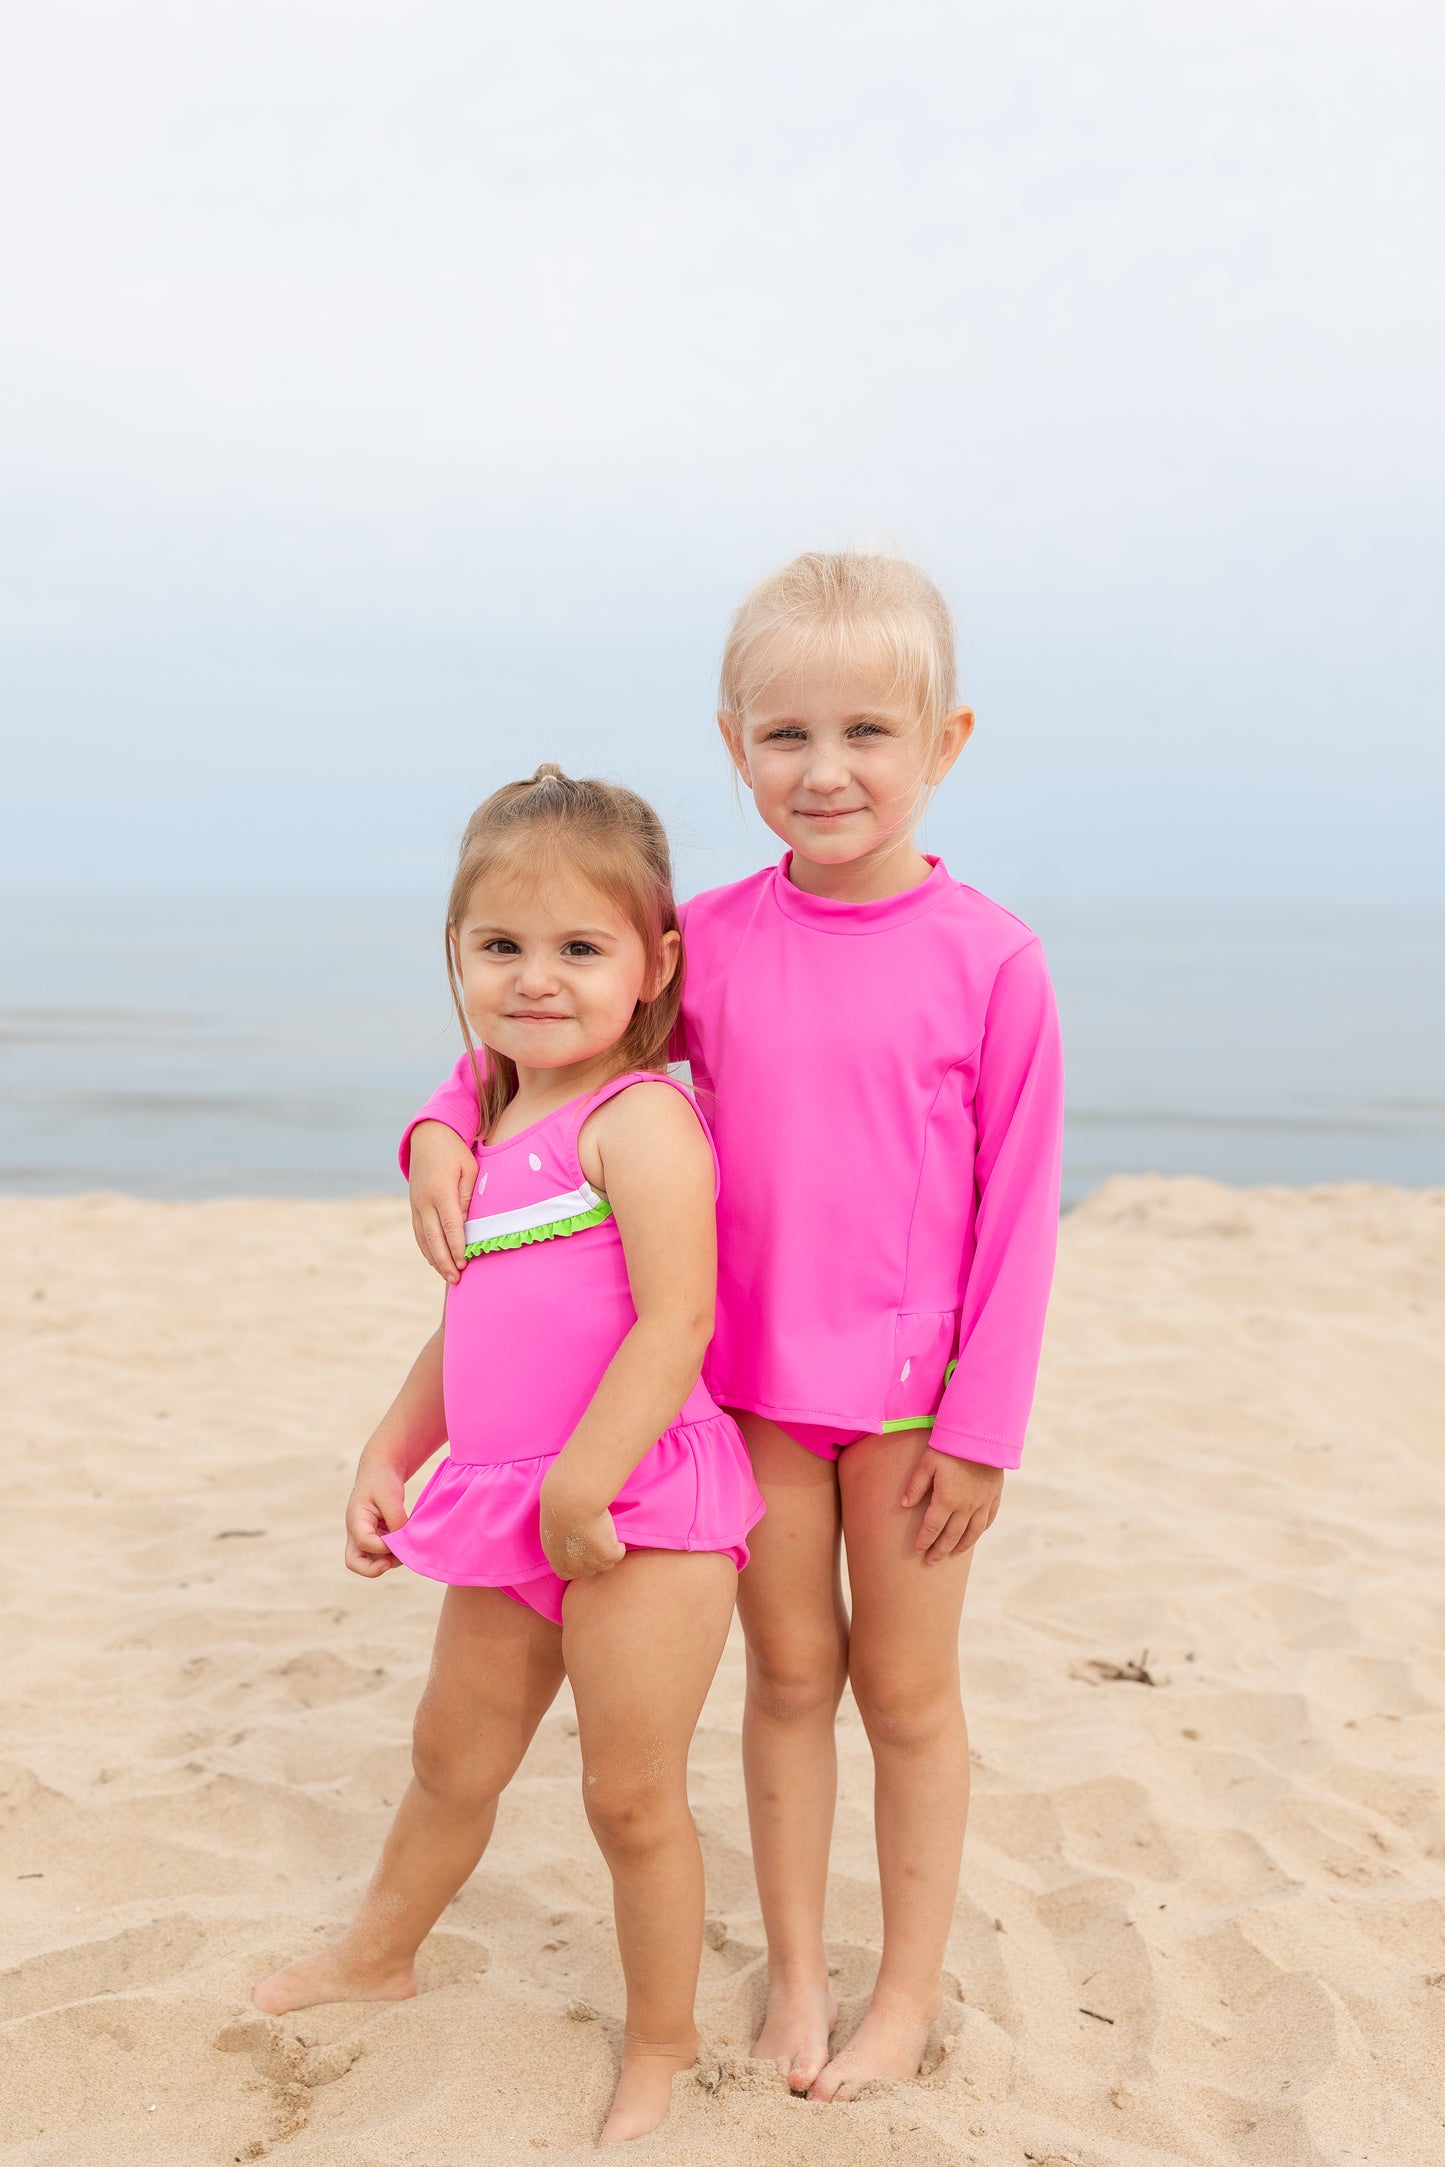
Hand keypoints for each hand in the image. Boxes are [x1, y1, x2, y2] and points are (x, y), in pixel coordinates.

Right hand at [345, 1459, 407, 1576]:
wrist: (380, 1472)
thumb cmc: (383, 1481)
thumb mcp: (391, 1496)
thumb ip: (396, 1519)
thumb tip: (403, 1541)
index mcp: (356, 1520)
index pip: (364, 1542)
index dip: (383, 1546)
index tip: (399, 1538)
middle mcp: (356, 1532)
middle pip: (354, 1562)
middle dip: (374, 1569)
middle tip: (393, 1561)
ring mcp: (364, 1537)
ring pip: (369, 1562)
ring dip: (388, 1560)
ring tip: (406, 1546)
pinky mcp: (374, 1539)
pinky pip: (380, 1555)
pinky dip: (393, 1554)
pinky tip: (406, 1541)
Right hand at [409, 1122, 477, 1284]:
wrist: (427, 1137)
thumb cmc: (455, 1152)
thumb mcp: (469, 1169)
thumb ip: (468, 1197)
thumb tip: (468, 1224)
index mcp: (440, 1191)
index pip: (450, 1226)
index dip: (456, 1247)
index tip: (465, 1264)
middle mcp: (424, 1201)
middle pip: (434, 1238)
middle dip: (445, 1261)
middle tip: (457, 1280)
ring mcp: (416, 1205)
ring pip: (423, 1239)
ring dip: (435, 1259)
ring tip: (448, 1276)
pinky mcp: (413, 1206)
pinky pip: (418, 1232)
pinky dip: (426, 1249)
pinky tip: (435, 1261)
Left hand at [539, 1473, 625, 1581]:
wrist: (571, 1502)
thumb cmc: (559, 1507)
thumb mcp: (552, 1529)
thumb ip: (561, 1542)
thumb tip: (571, 1540)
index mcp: (557, 1562)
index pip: (569, 1573)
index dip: (578, 1561)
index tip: (582, 1545)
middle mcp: (574, 1568)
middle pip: (590, 1569)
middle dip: (593, 1556)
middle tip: (594, 1536)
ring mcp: (592, 1564)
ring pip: (607, 1563)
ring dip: (608, 1550)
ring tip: (603, 1531)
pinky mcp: (608, 1556)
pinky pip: (619, 1552)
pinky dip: (619, 1543)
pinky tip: (611, 1529)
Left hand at [901, 1448, 1003, 1562]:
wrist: (982, 1434)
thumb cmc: (950, 1445)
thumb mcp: (927, 1462)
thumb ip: (915, 1485)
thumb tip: (904, 1505)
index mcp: (947, 1499)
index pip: (932, 1527)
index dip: (924, 1541)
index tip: (917, 1550)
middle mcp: (966, 1506)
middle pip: (952, 1535)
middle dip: (940, 1550)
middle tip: (931, 1561)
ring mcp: (983, 1502)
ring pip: (972, 1532)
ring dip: (961, 1545)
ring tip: (952, 1554)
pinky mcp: (994, 1494)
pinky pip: (988, 1518)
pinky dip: (980, 1530)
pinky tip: (975, 1534)